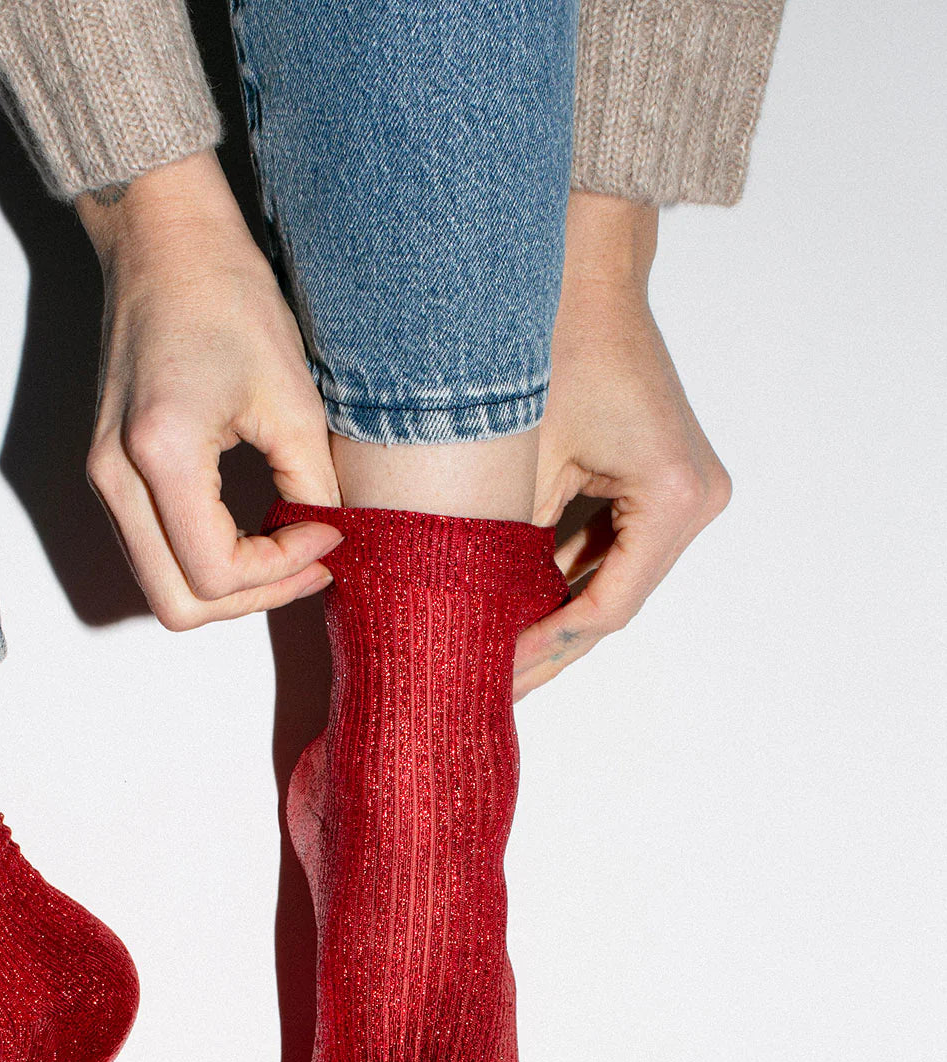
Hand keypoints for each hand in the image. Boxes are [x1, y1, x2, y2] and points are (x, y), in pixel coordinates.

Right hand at [76, 152, 342, 630]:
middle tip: (310, 564)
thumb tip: (327, 540)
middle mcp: (116, 476)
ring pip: (161, 587)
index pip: (217, 574)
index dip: (282, 572)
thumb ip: (312, 486)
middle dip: (253, 598)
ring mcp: (103, 478)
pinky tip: (252, 532)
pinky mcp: (109, 472)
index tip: (327, 534)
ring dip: (228, 586)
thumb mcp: (293, 399)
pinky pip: (153, 552)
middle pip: (178, 603)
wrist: (164, 241)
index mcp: (161, 454)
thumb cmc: (225, 298)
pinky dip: (203, 561)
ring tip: (287, 550)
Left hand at [514, 193, 731, 699]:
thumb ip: (502, 547)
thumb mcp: (515, 461)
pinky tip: (518, 609)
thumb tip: (468, 622)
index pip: (604, 607)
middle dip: (547, 645)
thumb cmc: (553, 345)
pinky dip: (566, 579)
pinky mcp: (667, 485)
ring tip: (497, 658)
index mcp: (671, 496)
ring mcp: (690, 493)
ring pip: (614, 583)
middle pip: (614, 604)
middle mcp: (696, 501)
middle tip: (489, 686)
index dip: (542, 646)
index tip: (490, 671)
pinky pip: (615, 552)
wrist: (586, 272)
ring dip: (554, 617)